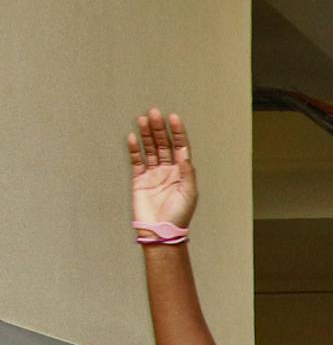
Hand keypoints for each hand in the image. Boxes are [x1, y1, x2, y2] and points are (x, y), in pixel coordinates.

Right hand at [128, 109, 198, 230]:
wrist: (160, 231)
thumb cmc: (179, 215)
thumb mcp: (188, 192)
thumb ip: (186, 171)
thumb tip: (184, 151)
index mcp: (182, 173)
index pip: (180, 147)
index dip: (177, 133)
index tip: (173, 118)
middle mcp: (168, 170)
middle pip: (163, 144)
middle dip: (159, 129)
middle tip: (155, 113)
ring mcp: (153, 174)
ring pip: (150, 149)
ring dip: (147, 134)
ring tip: (143, 119)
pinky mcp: (139, 179)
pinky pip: (136, 160)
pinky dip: (135, 149)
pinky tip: (133, 137)